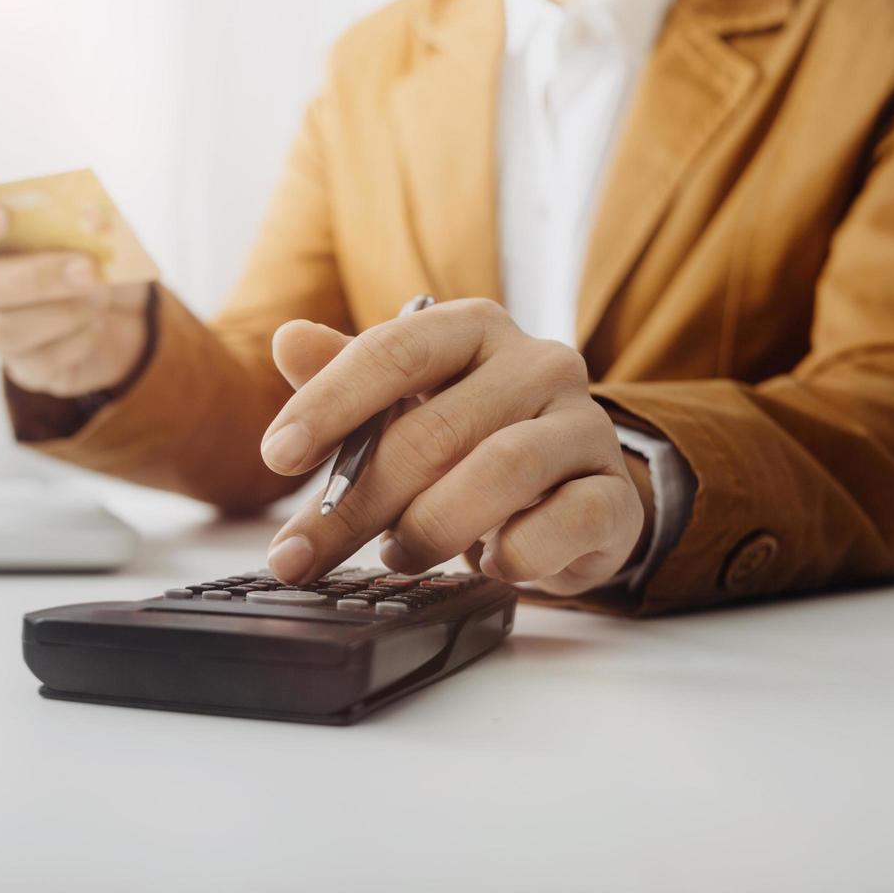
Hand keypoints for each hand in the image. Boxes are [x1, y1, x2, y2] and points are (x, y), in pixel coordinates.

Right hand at [0, 201, 149, 396]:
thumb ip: (89, 216)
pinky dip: (78, 341)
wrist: (123, 312)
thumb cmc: (96, 256)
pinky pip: (41, 363)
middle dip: (36, 278)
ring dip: (60, 314)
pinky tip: (98, 325)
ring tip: (100, 299)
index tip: (0, 218)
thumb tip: (94, 218)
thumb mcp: (99, 229)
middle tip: (88, 269)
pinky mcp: (28, 368)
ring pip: (2, 332)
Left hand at [259, 299, 653, 594]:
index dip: (331, 403)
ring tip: (398, 553)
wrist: (572, 493)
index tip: (278, 454)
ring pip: (500, 473)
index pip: (395, 351)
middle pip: (434, 430)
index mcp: (475, 329)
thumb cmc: (472, 443)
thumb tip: (287, 340)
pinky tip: (489, 563)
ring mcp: (585, 427)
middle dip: (354, 502)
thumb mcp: (405, 407)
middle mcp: (538, 364)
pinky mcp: (616, 495)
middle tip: (300, 554)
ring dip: (431, 528)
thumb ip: (347, 379)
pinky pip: (563, 525)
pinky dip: (513, 554)